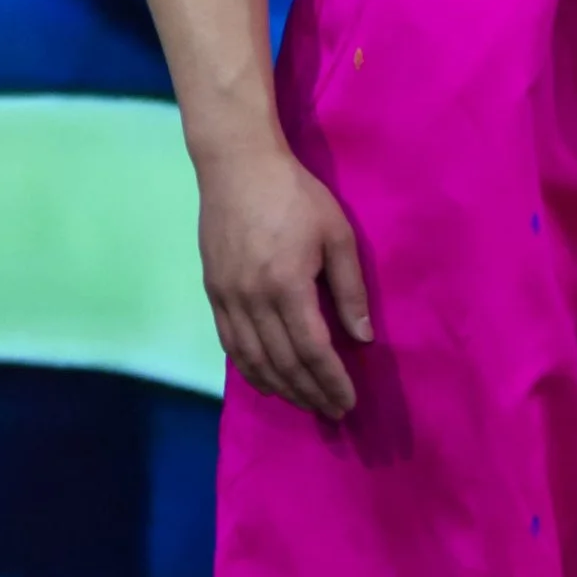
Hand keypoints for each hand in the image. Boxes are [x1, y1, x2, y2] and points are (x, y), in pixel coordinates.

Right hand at [196, 142, 371, 418]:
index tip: (347, 401)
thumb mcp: (337, 234)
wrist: (236, 165)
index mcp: (287, 285)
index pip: (312, 350)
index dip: (331, 381)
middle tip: (332, 411)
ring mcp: (228, 297)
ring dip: (281, 388)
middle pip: (283, 363)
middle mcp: (252, 298)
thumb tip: (363, 336)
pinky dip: (250, 369)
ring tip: (305, 402)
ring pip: (253, 360)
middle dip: (310, 393)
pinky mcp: (213, 291)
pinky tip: (267, 380)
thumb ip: (350, 289)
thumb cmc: (295, 194)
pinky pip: (230, 344)